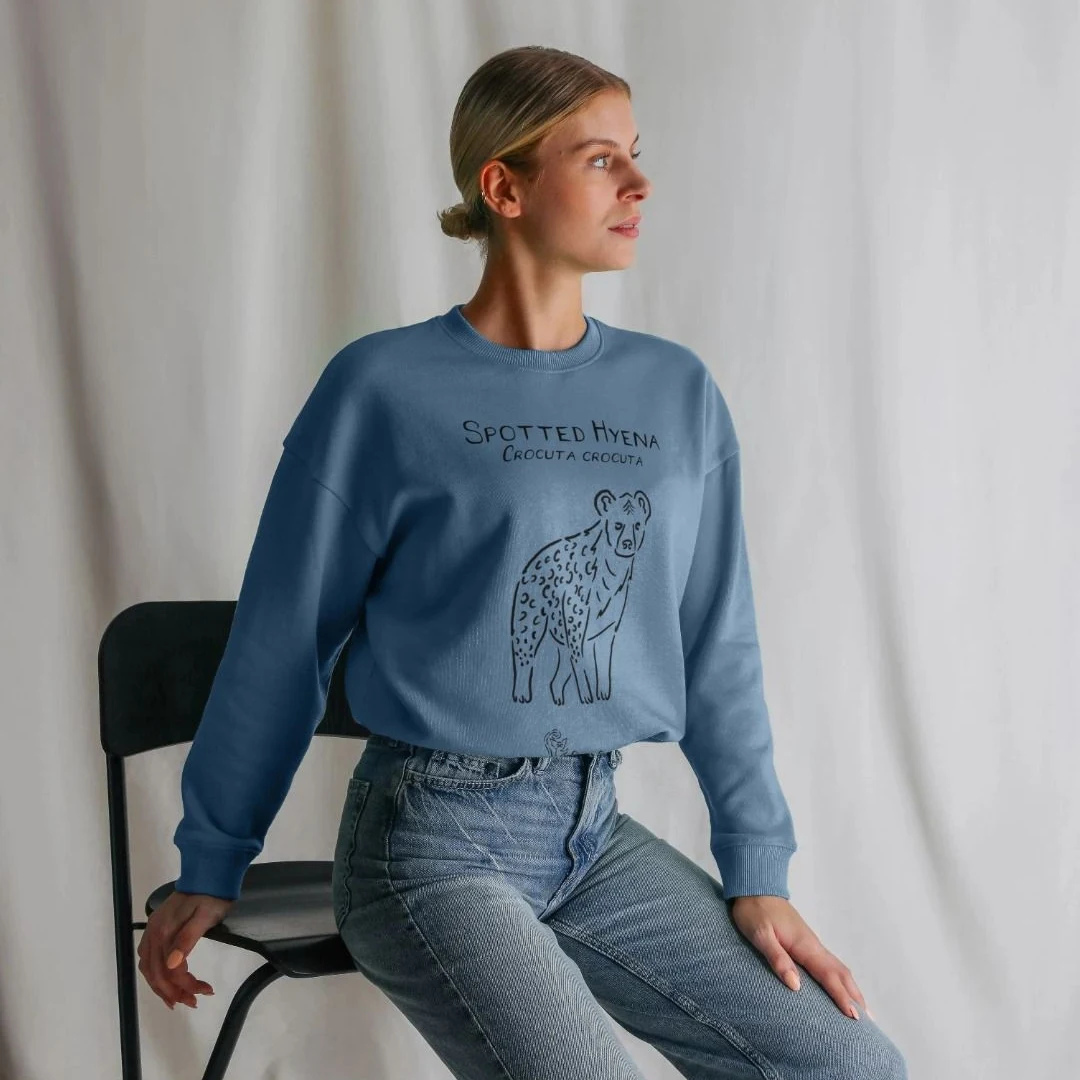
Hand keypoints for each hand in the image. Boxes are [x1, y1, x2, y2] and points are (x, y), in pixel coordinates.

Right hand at [137, 888, 233, 1009]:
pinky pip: (149, 959)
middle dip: (174, 992)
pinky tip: (166, 981)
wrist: (208, 874)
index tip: (206, 991)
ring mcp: (152, 932)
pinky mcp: (156, 929)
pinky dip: (156, 975)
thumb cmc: (211, 896)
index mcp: (165, 932)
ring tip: (180, 999)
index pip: (170, 969)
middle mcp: (154, 934)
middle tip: (194, 1002)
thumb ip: (188, 939)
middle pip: (156, 973)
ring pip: (149, 969)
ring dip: (163, 987)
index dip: (186, 985)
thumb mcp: (205, 917)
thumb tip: (173, 965)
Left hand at [728, 895, 873, 1020]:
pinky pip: (829, 965)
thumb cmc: (754, 911)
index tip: (855, 1018)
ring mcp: (811, 944)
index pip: (828, 975)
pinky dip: (840, 980)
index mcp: (804, 945)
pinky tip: (840, 988)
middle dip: (855, 997)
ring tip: (861, 1012)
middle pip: (841, 974)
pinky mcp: (806, 943)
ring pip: (838, 969)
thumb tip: (796, 986)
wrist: (754, 888)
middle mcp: (813, 945)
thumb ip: (777, 958)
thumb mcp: (760, 935)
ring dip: (851, 989)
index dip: (842, 997)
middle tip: (868, 1023)